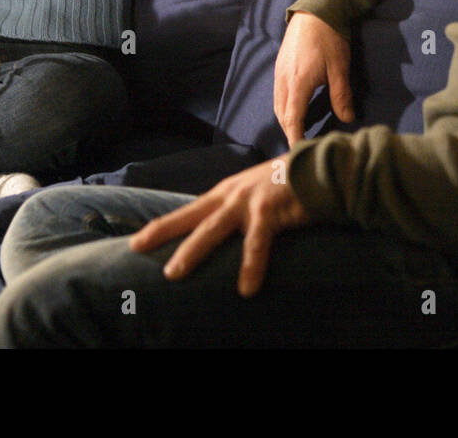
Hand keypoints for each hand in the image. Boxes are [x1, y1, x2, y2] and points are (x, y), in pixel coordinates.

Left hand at [129, 159, 310, 296]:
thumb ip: (237, 211)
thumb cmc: (288, 185)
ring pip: (212, 229)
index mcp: (226, 193)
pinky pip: (257, 244)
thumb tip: (222, 234)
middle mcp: (231, 196)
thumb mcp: (255, 194)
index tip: (138, 240)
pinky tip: (246, 289)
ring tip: (174, 274)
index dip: (162, 226)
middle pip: (190, 216)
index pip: (188, 212)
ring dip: (192, 251)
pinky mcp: (270, 211)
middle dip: (162, 232)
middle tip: (136, 247)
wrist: (320, 168)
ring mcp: (249, 202)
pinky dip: (250, 266)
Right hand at [273, 11, 354, 147]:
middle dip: (290, 131)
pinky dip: (285, 106)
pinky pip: (278, 93)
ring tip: (300, 129)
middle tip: (302, 144)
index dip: (295, 138)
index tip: (299, 153)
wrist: (315, 10)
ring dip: (287, 119)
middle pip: (282, 115)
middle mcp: (283, 81)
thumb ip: (341, 96)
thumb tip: (347, 119)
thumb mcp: (340, 69)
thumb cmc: (329, 38)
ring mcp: (279, 72)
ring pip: (278, 104)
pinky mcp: (280, 65)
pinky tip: (297, 106)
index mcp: (297, 84)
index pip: (292, 120)